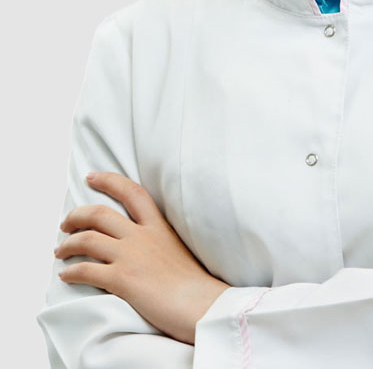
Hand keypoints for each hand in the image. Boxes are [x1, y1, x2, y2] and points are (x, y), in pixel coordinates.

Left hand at [55, 171, 230, 344]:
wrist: (202, 304)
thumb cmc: (194, 283)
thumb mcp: (178, 247)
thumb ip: (158, 239)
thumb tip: (142, 242)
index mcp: (158, 226)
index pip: (132, 192)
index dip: (109, 181)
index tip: (92, 177)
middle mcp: (142, 236)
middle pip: (99, 214)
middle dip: (76, 215)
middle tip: (66, 223)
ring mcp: (131, 256)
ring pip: (87, 239)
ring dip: (68, 244)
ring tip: (60, 251)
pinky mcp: (122, 280)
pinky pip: (86, 270)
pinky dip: (71, 272)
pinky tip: (66, 275)